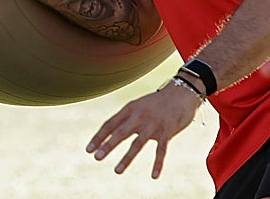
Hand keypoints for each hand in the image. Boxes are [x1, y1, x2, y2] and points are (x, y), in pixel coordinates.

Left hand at [85, 79, 200, 177]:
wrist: (181, 94)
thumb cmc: (157, 102)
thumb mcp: (138, 106)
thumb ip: (126, 119)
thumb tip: (112, 133)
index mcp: (130, 109)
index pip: (110, 124)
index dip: (99, 137)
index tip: (88, 149)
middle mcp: (139, 116)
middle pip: (120, 133)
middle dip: (108, 146)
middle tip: (97, 158)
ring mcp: (153, 124)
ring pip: (138, 143)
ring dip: (126, 158)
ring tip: (117, 171)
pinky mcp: (167, 132)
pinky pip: (161, 150)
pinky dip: (157, 163)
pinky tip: (154, 176)